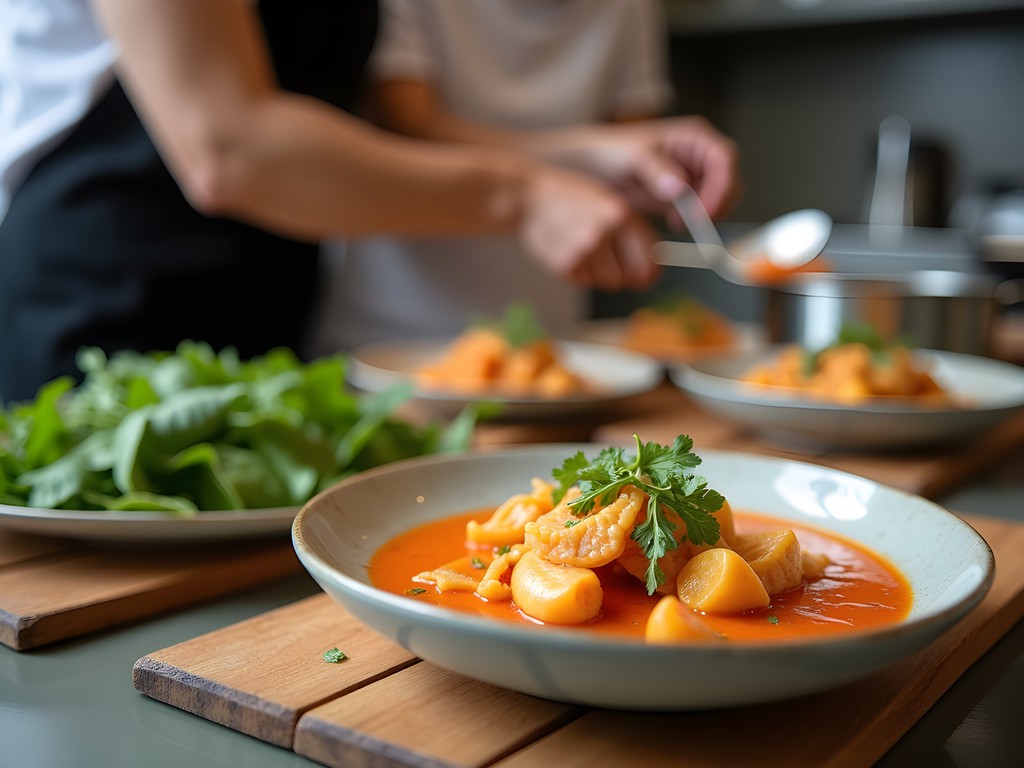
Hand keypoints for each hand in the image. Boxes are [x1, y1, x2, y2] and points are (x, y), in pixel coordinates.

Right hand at [518, 165, 660, 291]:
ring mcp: (583, 250)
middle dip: (627, 277)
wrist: (529, 198)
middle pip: (631, 278)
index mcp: (621, 214)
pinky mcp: (564, 265)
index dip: (651, 273)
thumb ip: (632, 231)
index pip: (650, 260)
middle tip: (616, 267)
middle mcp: (604, 233)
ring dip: (602, 274)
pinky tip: (570, 252)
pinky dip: (581, 273)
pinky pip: (585, 282)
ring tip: (585, 251)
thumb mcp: (609, 202)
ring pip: (608, 283)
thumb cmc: (572, 198)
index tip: (648, 276)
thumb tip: (652, 268)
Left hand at [550, 116, 741, 224]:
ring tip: (675, 220)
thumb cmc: (609, 153)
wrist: (589, 171)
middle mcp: (698, 153)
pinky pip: (701, 209)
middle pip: (727, 180)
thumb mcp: (632, 157)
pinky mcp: (683, 194)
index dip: (721, 186)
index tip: (703, 210)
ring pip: (718, 197)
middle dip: (715, 203)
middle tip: (692, 222)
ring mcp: (692, 174)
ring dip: (704, 213)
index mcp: (693, 136)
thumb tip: (680, 186)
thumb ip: (656, 169)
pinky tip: (672, 221)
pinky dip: (693, 218)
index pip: (724, 159)